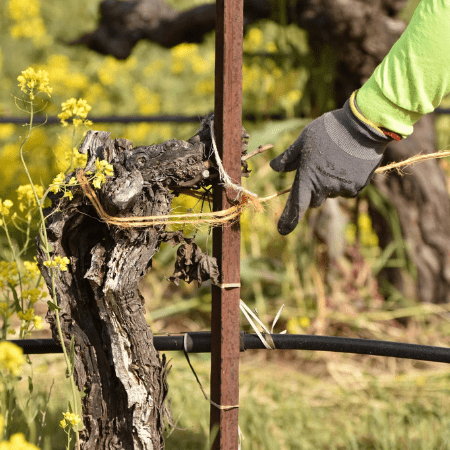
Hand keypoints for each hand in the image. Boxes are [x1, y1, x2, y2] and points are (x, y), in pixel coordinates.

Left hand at [270, 93, 394, 234]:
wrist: (364, 125)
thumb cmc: (329, 130)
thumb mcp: (304, 139)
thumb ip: (289, 157)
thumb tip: (274, 168)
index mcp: (307, 177)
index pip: (296, 204)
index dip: (288, 219)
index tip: (281, 231)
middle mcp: (324, 187)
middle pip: (315, 199)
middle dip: (314, 189)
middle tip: (319, 168)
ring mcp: (341, 188)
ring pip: (331, 193)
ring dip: (330, 184)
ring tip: (337, 159)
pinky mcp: (357, 187)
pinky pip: (347, 190)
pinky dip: (346, 182)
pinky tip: (349, 163)